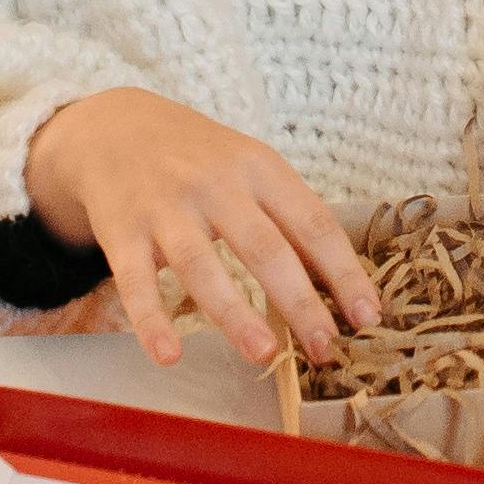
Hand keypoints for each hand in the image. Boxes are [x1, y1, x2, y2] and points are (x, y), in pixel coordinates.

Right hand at [25, 89, 381, 372]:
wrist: (115, 128)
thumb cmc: (199, 159)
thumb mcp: (250, 167)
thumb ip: (286, 217)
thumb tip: (338, 284)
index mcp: (260, 167)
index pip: (313, 222)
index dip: (344, 272)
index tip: (368, 316)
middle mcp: (215, 183)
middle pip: (265, 246)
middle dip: (300, 301)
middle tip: (325, 349)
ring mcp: (166, 207)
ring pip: (202, 265)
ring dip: (234, 314)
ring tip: (264, 355)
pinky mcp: (122, 230)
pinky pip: (136, 281)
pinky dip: (152, 320)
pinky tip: (169, 355)